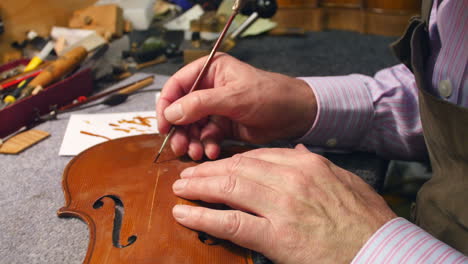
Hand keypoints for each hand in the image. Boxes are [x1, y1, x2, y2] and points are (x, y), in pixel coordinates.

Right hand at [156, 53, 316, 159]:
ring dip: (192, 141)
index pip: (176, 86)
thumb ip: (200, 104)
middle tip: (180, 147)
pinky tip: (211, 152)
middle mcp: (209, 87)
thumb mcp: (233, 97)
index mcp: (209, 70)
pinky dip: (206, 145)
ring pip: (192, 126)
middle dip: (179, 130)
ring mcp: (215, 108)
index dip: (166, 106)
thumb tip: (171, 114)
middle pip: (181, 109)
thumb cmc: (270, 95)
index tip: (163, 126)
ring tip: (196, 153)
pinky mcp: (223, 125)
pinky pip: (206, 136)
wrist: (295, 115)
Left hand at [171, 145, 396, 263]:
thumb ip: (317, 163)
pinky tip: (184, 214)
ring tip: (181, 188)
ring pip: (229, 189)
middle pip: (237, 168)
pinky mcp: (276, 237)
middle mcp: (290, 180)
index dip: (231, 161)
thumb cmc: (366, 219)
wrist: (382, 250)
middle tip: (188, 173)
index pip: (257, 156)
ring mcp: (281, 207)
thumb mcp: (345, 180)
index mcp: (306, 165)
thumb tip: (297, 149)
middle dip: (208, 170)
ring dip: (199, 187)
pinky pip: (231, 223)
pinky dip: (203, 217)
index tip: (217, 165)